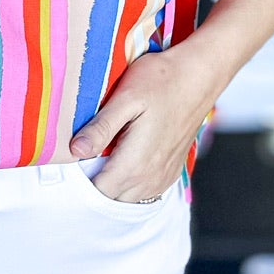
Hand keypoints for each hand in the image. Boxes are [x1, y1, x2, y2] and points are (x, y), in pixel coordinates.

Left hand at [68, 38, 225, 201]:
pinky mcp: (171, 172)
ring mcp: (163, 177)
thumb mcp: (125, 98)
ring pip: (128, 198)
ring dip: (113, 183)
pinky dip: (131, 182)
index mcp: (135, 163)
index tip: (73, 159)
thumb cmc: (161, 80)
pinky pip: (145, 191)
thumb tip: (75, 151)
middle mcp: (150, 177)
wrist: (199, 76)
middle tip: (87, 152)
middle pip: (111, 197)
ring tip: (104, 153)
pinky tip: (125, 157)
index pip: (97, 191)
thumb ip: (100, 128)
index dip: (80, 179)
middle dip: (95, 181)